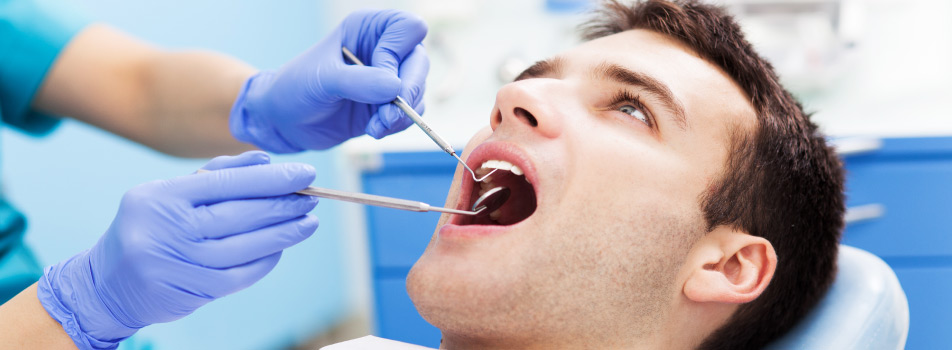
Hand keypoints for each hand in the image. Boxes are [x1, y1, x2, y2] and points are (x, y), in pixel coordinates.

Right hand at [37, 151, 318, 348]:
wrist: (107, 282)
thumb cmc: (152, 227)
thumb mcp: (172, 193)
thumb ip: (219, 174)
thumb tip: (266, 160)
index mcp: (161, 196)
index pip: (227, 183)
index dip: (271, 179)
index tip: (304, 173)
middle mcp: (167, 229)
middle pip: (239, 214)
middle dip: (283, 205)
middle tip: (312, 197)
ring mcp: (177, 263)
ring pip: (245, 247)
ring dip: (284, 234)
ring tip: (308, 222)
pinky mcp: (189, 291)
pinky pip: (240, 275)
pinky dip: (266, 260)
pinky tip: (282, 247)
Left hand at [231, 9, 428, 152]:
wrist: (285, 120)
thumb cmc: (296, 87)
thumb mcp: (323, 80)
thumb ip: (358, 81)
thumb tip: (396, 88)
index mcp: (368, 28)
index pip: (408, 28)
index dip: (398, 54)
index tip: (378, 77)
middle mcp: (384, 49)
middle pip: (420, 62)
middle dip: (408, 91)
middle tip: (388, 114)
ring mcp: (389, 78)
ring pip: (418, 90)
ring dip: (402, 114)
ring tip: (376, 126)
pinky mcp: (388, 105)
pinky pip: (410, 113)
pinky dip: (397, 125)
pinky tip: (374, 130)